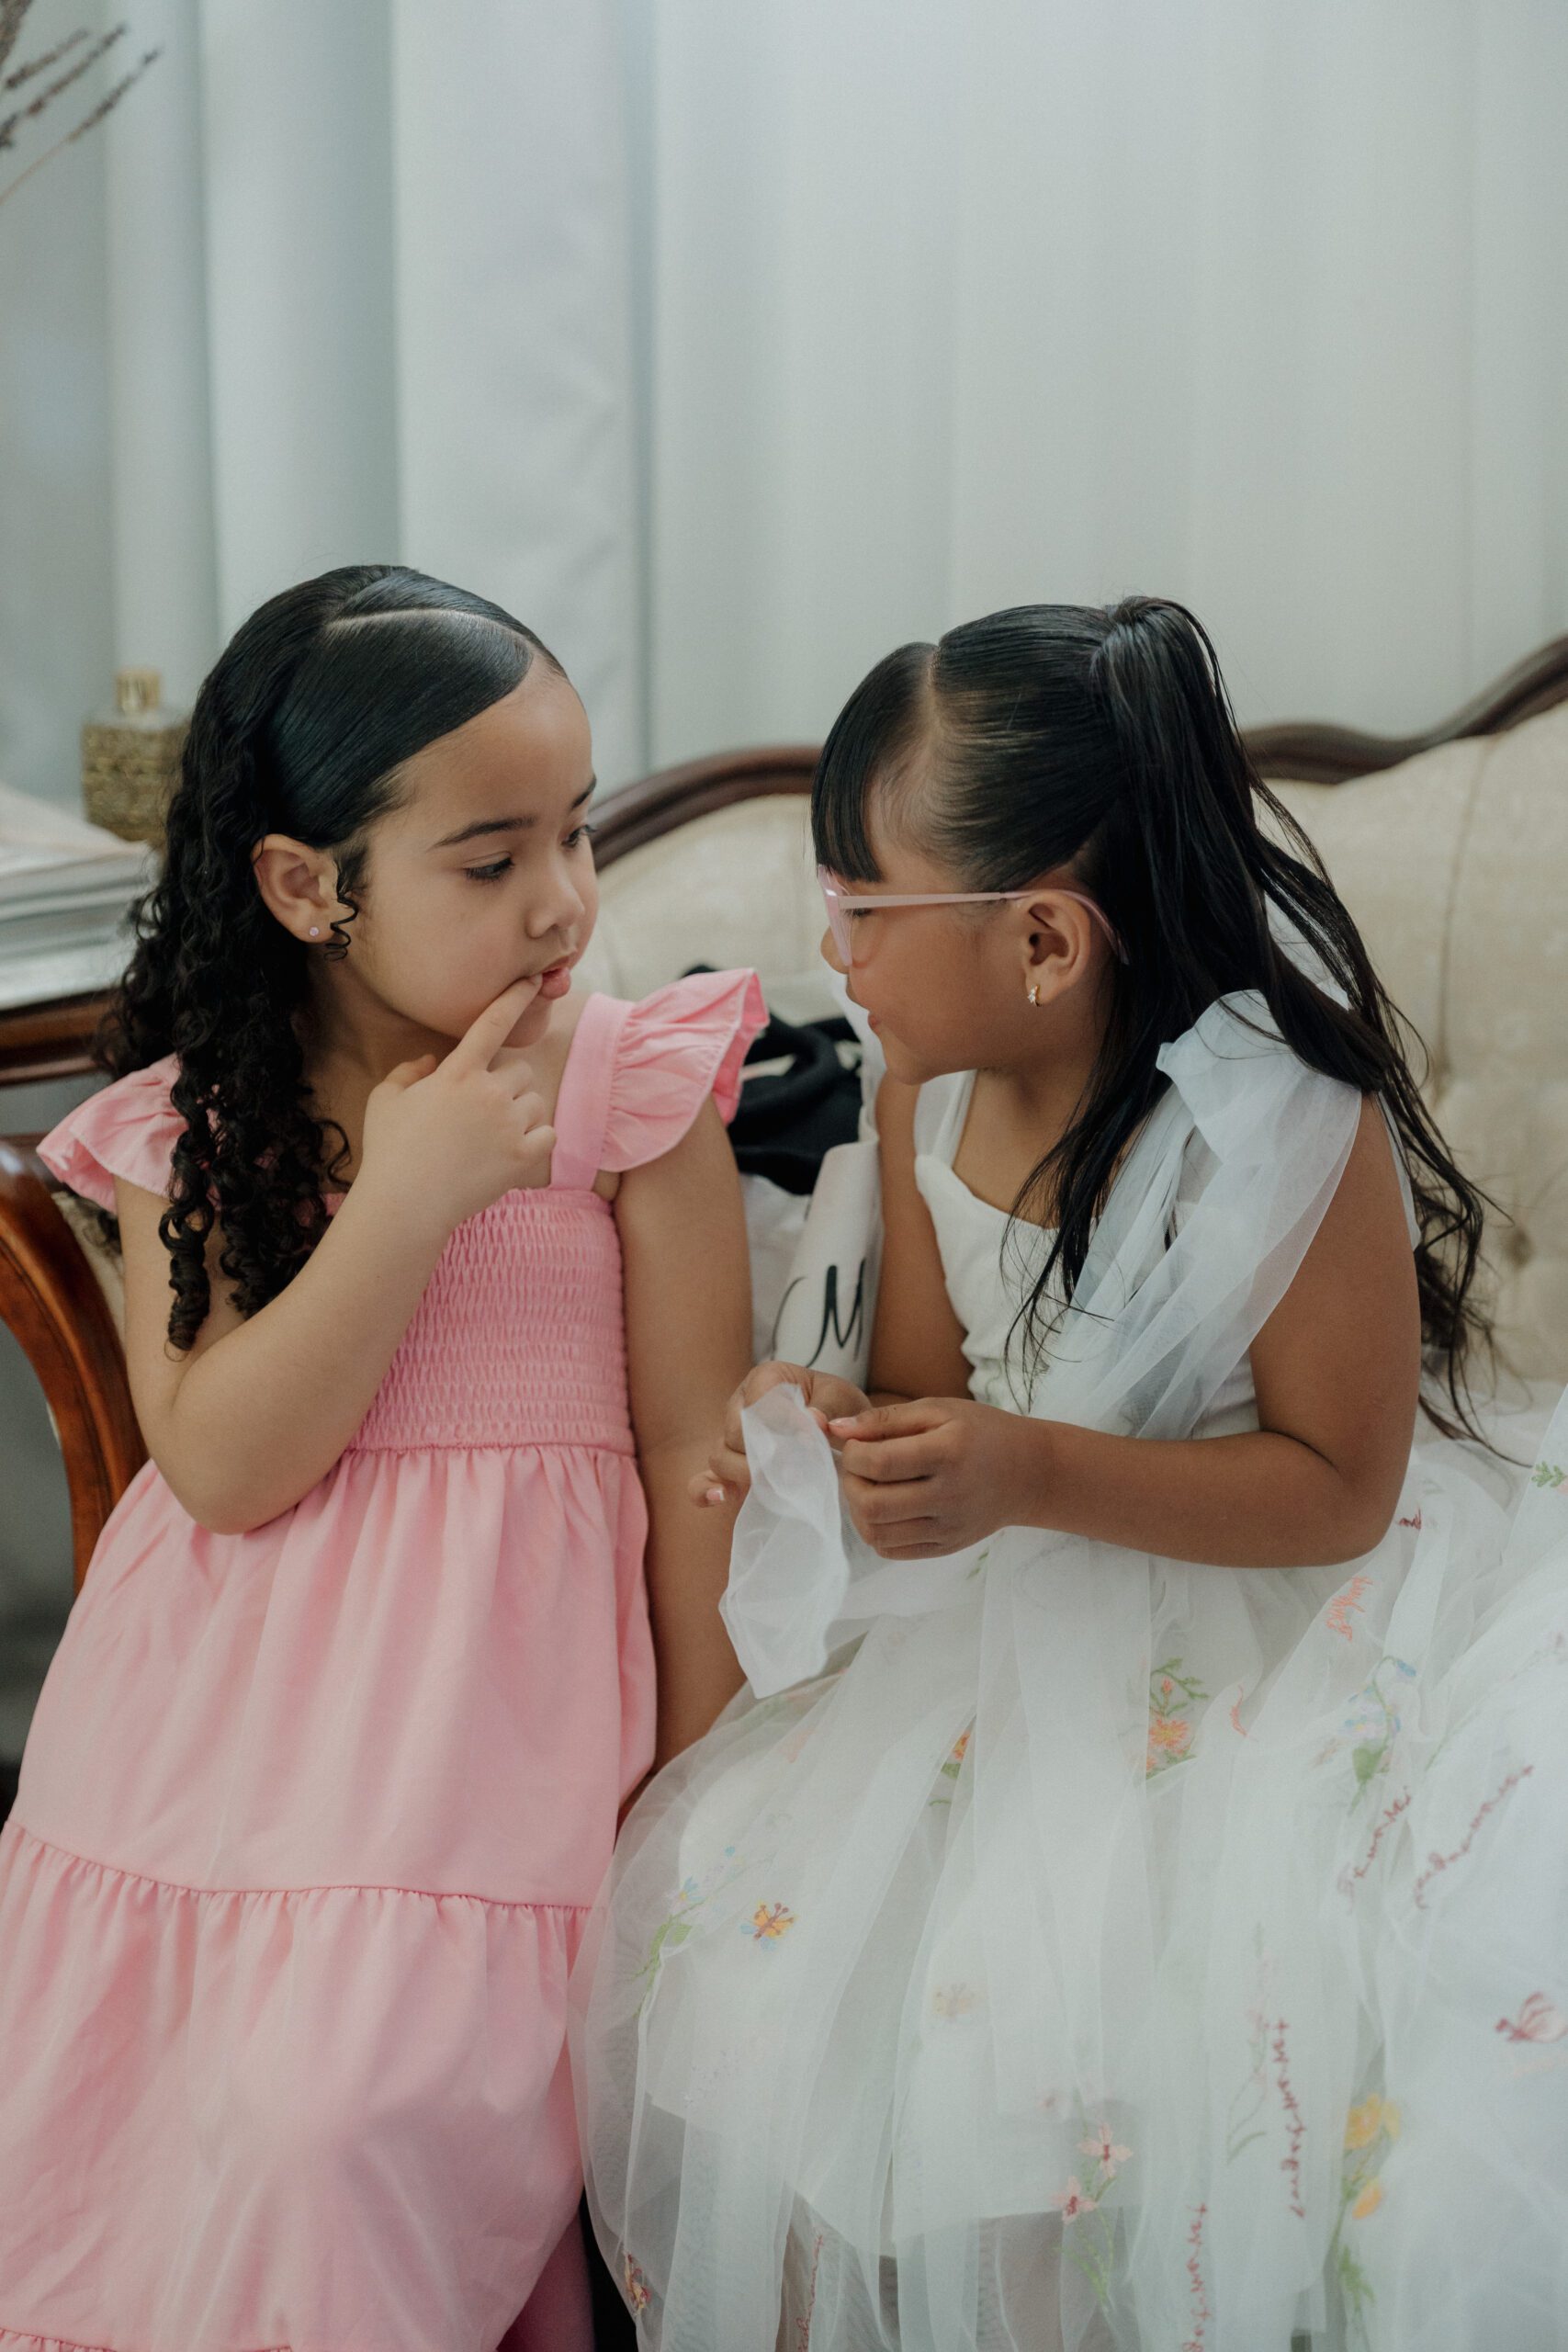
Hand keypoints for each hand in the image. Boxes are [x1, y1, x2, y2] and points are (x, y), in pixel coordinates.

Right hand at [359, 980, 555, 1235]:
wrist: (406, 1204)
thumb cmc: (389, 1151)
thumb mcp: (385, 1100)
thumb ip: (408, 1072)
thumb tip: (431, 1061)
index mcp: (456, 1074)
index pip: (492, 1024)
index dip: (514, 998)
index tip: (531, 981)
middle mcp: (488, 1093)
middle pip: (520, 1071)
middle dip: (506, 1086)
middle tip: (482, 1111)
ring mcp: (508, 1125)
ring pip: (536, 1102)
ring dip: (522, 1113)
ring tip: (493, 1135)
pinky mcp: (522, 1156)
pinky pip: (549, 1134)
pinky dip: (536, 1140)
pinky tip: (513, 1150)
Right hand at [689, 1360, 872, 1509]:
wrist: (843, 1432)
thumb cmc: (839, 1408)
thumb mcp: (842, 1399)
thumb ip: (828, 1407)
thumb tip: (812, 1421)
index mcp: (766, 1379)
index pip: (758, 1401)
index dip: (781, 1423)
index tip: (810, 1442)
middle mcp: (741, 1405)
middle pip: (734, 1431)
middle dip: (763, 1453)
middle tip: (796, 1471)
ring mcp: (731, 1439)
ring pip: (720, 1456)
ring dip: (745, 1473)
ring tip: (775, 1485)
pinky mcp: (730, 1469)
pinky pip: (703, 1481)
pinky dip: (706, 1490)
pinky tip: (721, 1498)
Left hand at [830, 1397, 1041, 1557]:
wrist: (1029, 1474)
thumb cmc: (981, 1433)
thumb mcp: (938, 1410)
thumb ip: (885, 1419)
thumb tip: (835, 1429)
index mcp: (947, 1453)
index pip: (879, 1463)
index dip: (852, 1453)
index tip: (855, 1444)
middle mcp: (948, 1496)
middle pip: (872, 1504)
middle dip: (849, 1483)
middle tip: (856, 1467)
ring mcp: (947, 1528)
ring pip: (876, 1533)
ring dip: (857, 1509)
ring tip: (867, 1487)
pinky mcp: (945, 1547)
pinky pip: (891, 1550)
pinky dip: (875, 1530)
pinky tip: (884, 1508)